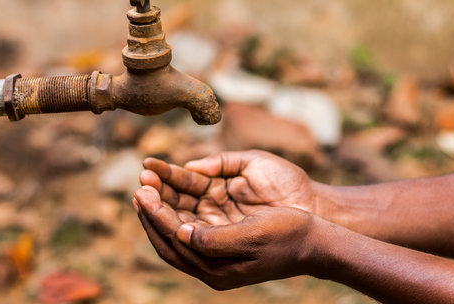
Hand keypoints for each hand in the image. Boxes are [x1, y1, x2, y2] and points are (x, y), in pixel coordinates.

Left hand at [133, 185, 316, 289]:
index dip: (155, 215)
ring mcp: (215, 255)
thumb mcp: (252, 235)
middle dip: (152, 211)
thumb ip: (213, 239)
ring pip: (177, 230)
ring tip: (149, 185)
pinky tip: (172, 195)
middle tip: (139, 186)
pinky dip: (178, 209)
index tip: (142, 192)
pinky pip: (190, 226)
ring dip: (163, 208)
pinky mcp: (222, 242)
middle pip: (169, 238)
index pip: (173, 240)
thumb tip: (179, 233)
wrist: (314, 242)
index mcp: (216, 269)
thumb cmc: (287, 235)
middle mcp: (211, 266)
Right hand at [139, 150, 318, 225]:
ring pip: (181, 222)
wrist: (315, 209)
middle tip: (140, 185)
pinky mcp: (225, 245)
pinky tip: (161, 218)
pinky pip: (195, 239)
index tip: (147, 168)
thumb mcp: (253, 164)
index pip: (185, 184)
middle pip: (177, 204)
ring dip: (160, 212)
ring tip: (143, 198)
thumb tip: (190, 166)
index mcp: (219, 189)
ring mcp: (219, 228)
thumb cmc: (288, 183)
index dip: (165, 177)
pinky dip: (176, 230)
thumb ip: (222, 162)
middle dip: (157, 195)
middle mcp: (214, 211)